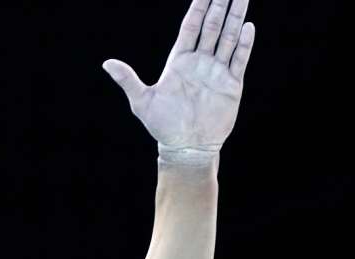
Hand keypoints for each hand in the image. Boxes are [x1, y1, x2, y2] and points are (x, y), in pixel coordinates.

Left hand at [103, 0, 254, 151]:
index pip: (190, 27)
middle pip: (212, 26)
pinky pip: (239, 59)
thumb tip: (106, 63)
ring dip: (235, 18)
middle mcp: (200, 61)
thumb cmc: (162, 126)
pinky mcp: (231, 84)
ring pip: (228, 38)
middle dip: (220, 5)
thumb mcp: (142, 102)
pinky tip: (248, 27)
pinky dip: (244, 44)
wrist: (186, 148)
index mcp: (179, 60)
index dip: (198, 7)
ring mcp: (217, 71)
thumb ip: (128, 80)